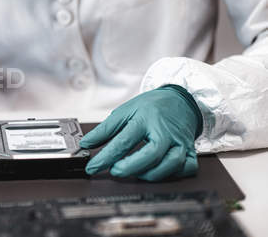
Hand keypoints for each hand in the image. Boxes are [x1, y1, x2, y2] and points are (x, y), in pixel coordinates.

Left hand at [79, 85, 202, 181]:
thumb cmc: (150, 107)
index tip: (92, 167)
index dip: (106, 157)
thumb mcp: (124, 111)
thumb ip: (104, 129)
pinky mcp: (190, 151)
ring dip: (150, 173)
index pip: (123, 141)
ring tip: (134, 172)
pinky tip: (158, 172)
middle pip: (151, 154)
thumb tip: (85, 143)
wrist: (179, 101)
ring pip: (171, 164)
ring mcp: (180, 142)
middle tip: (114, 171)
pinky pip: (186, 168)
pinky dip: (172, 174)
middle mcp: (165, 131)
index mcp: (145, 119)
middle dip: (131, 167)